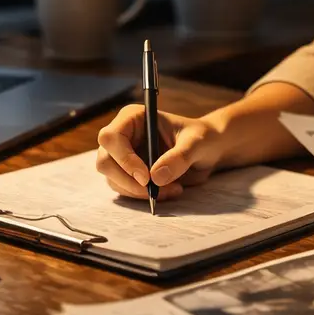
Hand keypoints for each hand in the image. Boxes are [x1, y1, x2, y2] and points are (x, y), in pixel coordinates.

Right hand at [95, 104, 222, 200]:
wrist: (208, 151)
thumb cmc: (202, 137)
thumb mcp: (197, 143)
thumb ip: (179, 157)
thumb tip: (156, 177)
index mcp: (133, 118)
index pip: (111, 137)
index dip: (123, 159)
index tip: (146, 177)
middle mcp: (123, 135)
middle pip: (105, 161)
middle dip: (128, 181)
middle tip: (154, 192)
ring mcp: (123, 155)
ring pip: (112, 179)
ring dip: (139, 191)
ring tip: (172, 189)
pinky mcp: (128, 173)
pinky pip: (124, 189)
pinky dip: (143, 196)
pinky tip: (169, 191)